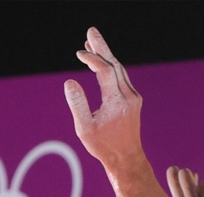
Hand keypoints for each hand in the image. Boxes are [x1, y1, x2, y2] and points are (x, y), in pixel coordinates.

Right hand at [64, 28, 143, 169]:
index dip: (92, 59)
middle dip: (101, 47)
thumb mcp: (85, 129)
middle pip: (114, 64)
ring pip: (119, 69)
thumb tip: (69, 82)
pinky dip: (110, 66)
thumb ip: (78, 104)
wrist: (127, 159)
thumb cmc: (104, 146)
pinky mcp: (133, 100)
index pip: (105, 71)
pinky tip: (101, 61)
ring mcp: (133, 97)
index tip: (79, 53)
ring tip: (92, 40)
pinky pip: (121, 76)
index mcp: (116, 102)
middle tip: (91, 30)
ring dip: (106, 54)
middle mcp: (128, 97)